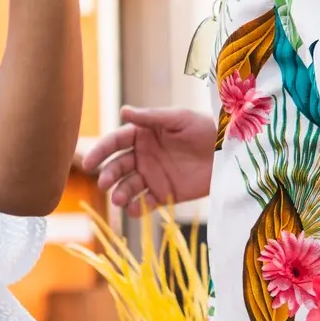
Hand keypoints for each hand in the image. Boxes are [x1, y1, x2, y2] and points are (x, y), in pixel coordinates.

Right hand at [81, 106, 215, 214]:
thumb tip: (123, 110)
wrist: (231, 153)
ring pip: (129, 186)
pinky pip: (147, 202)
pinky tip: (134, 210)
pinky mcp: (166, 193)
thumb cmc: (206, 128)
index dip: (100, 151)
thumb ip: (151, 117)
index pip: (115, 142)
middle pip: (118, 166)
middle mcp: (143, 156)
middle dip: (109, 175)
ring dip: (120, 193)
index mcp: (142, 135)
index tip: (88, 162)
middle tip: (104, 183)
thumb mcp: (179, 118)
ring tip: (119, 199)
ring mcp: (153, 176)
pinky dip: (138, 208)